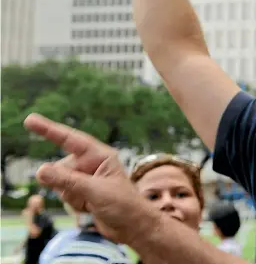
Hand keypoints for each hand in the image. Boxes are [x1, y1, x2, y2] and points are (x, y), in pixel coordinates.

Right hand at [24, 114, 158, 244]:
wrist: (132, 227)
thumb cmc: (124, 205)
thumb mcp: (95, 191)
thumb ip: (68, 181)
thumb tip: (40, 170)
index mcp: (100, 155)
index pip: (70, 139)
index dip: (49, 129)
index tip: (30, 120)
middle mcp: (91, 164)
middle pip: (61, 167)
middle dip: (66, 183)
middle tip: (86, 194)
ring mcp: (85, 178)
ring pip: (60, 183)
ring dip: (71, 196)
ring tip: (92, 202)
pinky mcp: (82, 192)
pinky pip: (64, 195)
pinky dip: (73, 203)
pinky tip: (89, 208)